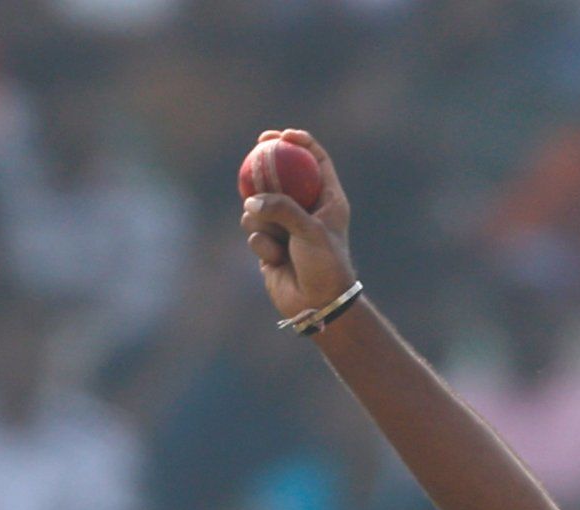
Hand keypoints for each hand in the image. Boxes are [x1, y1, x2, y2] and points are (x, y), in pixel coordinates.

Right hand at [240, 131, 356, 319]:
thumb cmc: (324, 265)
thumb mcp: (308, 230)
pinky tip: (275, 260)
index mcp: (327, 199)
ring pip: (259, 204)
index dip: (300, 142)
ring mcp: (286, 225)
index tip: (282, 135)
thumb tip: (251, 201)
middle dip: (267, 161)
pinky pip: (253, 231)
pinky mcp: (269, 243)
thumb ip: (281, 208)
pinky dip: (260, 243)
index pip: (316, 160)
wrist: (317, 304)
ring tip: (276, 239)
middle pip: (282, 173)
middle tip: (257, 146)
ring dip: (261, 219)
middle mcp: (306, 209)